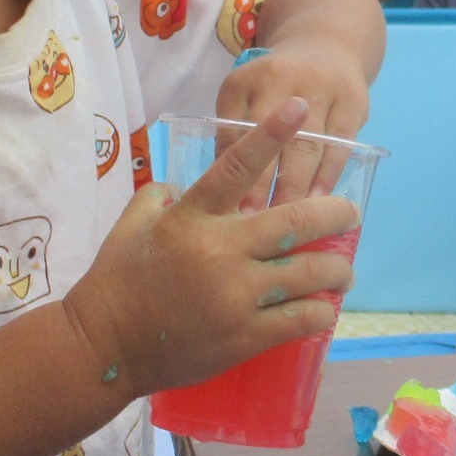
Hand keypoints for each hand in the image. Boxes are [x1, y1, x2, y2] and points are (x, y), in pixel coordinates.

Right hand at [69, 99, 357, 397]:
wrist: (105, 347)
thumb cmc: (116, 282)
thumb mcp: (133, 224)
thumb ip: (161, 195)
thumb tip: (184, 183)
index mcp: (193, 217)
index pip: (237, 166)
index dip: (271, 134)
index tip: (300, 108)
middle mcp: (221, 250)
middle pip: (296, 221)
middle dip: (335, 214)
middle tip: (350, 213)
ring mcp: (236, 296)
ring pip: (309, 273)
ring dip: (336, 271)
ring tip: (343, 273)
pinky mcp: (244, 336)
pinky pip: (300, 319)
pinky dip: (320, 311)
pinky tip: (325, 308)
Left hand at [218, 38, 370, 207]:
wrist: (326, 48)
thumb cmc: (275, 87)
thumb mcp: (245, 98)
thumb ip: (232, 137)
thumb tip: (224, 194)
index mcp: (245, 81)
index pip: (236, 130)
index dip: (235, 171)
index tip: (231, 209)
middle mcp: (282, 79)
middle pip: (270, 139)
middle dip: (265, 185)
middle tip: (258, 222)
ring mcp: (320, 89)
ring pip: (307, 145)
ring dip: (298, 186)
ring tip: (289, 221)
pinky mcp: (351, 103)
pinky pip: (339, 145)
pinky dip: (328, 175)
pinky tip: (320, 201)